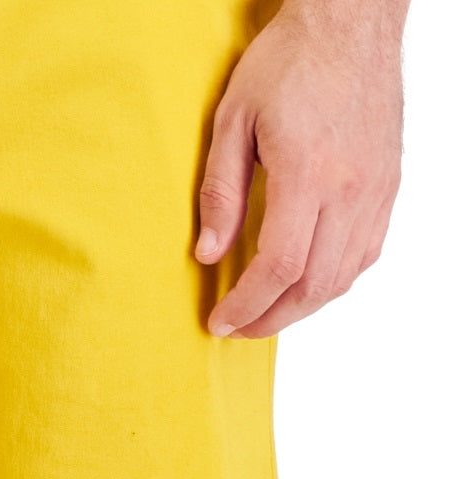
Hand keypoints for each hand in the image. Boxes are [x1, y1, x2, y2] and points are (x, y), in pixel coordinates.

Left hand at [195, 3, 404, 337]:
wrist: (351, 21)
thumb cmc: (289, 61)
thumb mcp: (232, 120)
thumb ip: (220, 192)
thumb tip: (209, 253)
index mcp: (308, 173)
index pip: (278, 266)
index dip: (247, 305)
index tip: (221, 322)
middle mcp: (351, 189)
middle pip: (313, 284)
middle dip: (271, 318)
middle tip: (238, 328)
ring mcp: (377, 190)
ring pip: (343, 277)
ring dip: (301, 306)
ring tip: (265, 313)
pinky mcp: (389, 186)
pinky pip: (366, 253)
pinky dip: (334, 280)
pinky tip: (305, 282)